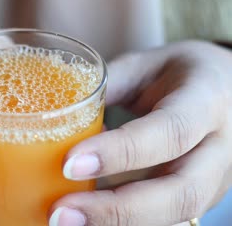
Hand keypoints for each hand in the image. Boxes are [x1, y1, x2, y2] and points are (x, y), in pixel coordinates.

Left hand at [50, 41, 231, 225]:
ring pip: (174, 215)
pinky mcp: (201, 196)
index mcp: (206, 102)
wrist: (226, 89)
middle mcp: (220, 148)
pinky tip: (87, 220)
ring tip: (66, 221)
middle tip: (61, 212)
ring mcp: (216, 179)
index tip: (69, 164)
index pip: (170, 132)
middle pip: (180, 193)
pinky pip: (165, 218)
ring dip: (116, 224)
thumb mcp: (147, 65)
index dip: (121, 152)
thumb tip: (59, 111)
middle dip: (116, 210)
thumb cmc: (180, 73)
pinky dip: (123, 223)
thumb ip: (108, 85)